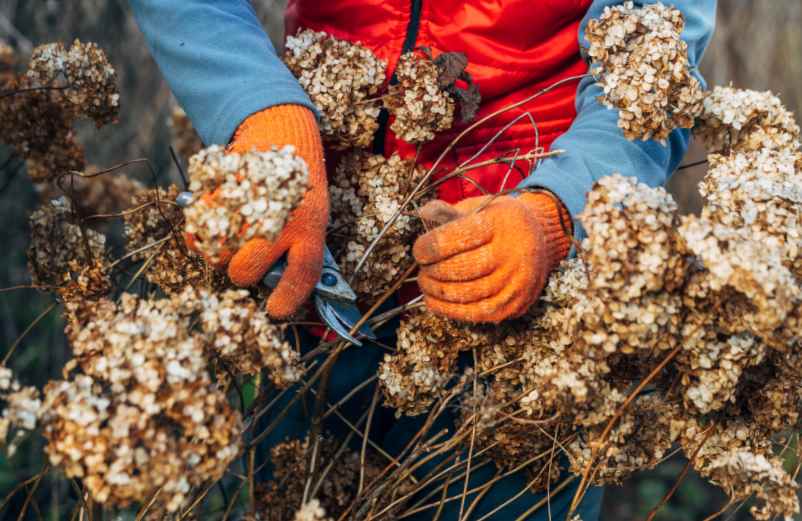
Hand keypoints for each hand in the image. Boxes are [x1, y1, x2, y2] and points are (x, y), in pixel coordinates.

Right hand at [188, 104, 328, 318]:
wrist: (279, 131)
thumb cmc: (298, 185)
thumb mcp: (314, 214)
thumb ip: (302, 249)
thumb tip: (283, 289)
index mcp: (309, 227)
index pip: (302, 274)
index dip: (287, 299)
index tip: (274, 311)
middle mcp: (277, 219)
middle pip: (244, 272)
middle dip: (242, 273)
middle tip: (246, 259)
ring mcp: (244, 206)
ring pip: (217, 255)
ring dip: (221, 251)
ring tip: (234, 231)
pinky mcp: (217, 193)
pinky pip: (198, 232)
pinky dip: (202, 234)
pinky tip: (217, 220)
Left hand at [413, 192, 571, 322]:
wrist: (541, 241)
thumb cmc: (500, 223)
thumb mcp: (480, 207)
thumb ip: (450, 212)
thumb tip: (424, 214)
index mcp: (502, 224)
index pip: (456, 238)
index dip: (429, 247)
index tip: (419, 250)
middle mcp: (513, 254)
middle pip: (460, 269)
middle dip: (432, 271)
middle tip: (422, 268)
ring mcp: (516, 282)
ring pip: (466, 294)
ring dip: (437, 291)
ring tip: (426, 283)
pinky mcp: (515, 304)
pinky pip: (476, 313)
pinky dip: (449, 310)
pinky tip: (435, 301)